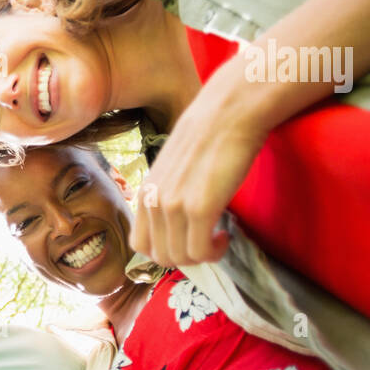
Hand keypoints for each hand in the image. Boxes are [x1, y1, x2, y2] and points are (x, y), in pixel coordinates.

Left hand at [129, 72, 268, 265]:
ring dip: (202, 256)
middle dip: (185, 258)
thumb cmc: (209, 135)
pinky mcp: (198, 207)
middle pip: (160, 256)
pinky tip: (226, 235)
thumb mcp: (175, 166)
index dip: (164, 251)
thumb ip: (169, 191)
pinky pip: (199, 251)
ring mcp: (173, 206)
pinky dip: (213, 253)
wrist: (229, 111)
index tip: (187, 241)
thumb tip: (178, 219)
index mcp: (145, 191)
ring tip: (218, 237)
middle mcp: (153, 201)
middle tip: (207, 242)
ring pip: (179, 258)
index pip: (140, 244)